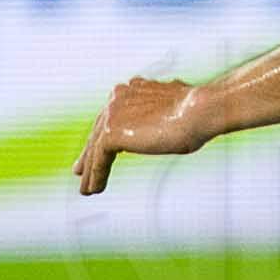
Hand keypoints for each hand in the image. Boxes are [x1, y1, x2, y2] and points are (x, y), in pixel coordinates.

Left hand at [74, 77, 219, 196]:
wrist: (199, 111)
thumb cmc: (198, 114)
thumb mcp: (174, 112)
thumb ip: (160, 116)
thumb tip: (163, 123)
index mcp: (131, 89)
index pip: (111, 117)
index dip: (103, 136)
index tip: (98, 151)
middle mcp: (117, 97)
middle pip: (98, 130)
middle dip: (89, 153)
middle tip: (80, 171)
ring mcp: (112, 113)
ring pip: (96, 147)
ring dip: (91, 171)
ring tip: (87, 190)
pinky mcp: (112, 132)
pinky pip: (99, 158)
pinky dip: (96, 175)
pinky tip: (94, 189)